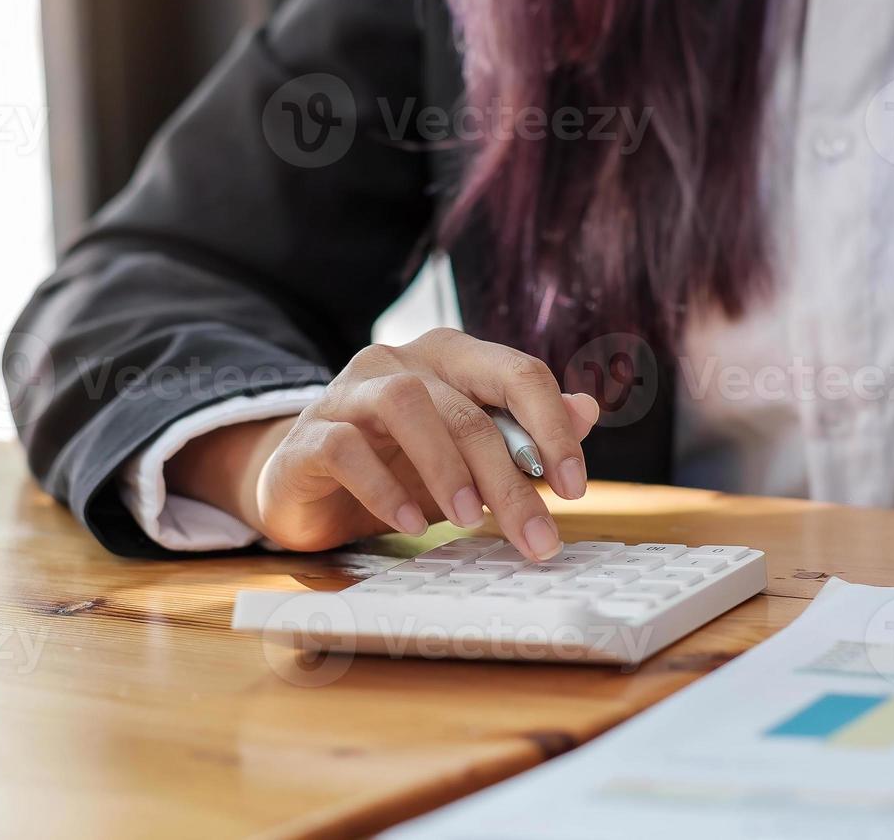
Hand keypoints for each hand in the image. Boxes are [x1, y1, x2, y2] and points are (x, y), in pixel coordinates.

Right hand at [170, 329, 600, 559]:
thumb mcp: (469, 455)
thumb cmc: (397, 464)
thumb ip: (526, 433)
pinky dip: (383, 487)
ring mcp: (348, 393)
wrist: (304, 483)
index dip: (554, 428)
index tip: (575, 489)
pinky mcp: (308, 435)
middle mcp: (399, 362)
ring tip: (470, 519)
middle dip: (510, 477)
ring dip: (447, 466)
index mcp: (451, 358)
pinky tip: (411, 523)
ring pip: (406, 404)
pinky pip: (345, 448)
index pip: (518, 373)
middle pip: (468, 408)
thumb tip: (589, 409)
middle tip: (536, 536)